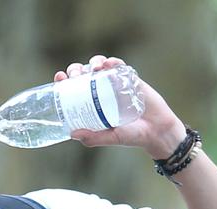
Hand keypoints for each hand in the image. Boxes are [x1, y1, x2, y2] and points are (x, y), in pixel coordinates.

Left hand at [55, 56, 186, 158]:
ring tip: (93, 68)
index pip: (73, 90)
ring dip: (93, 62)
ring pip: (99, 66)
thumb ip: (93, 137)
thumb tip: (72, 133)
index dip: (64, 82)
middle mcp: (100, 92)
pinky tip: (109, 64)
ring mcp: (115, 84)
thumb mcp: (110, 138)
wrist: (157, 130)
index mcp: (91, 105)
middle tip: (75, 75)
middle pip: (83, 74)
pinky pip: (120, 66)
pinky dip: (113, 62)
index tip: (59, 77)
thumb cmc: (132, 136)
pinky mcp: (130, 78)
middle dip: (76, 70)